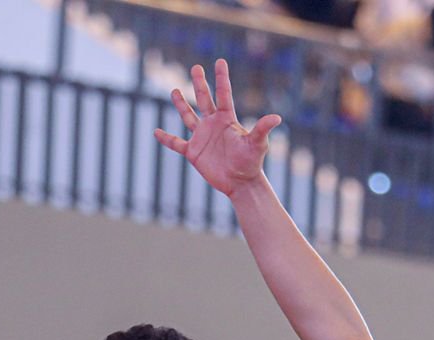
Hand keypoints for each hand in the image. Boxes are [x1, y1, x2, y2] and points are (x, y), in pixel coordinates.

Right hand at [153, 59, 280, 197]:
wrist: (240, 183)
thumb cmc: (251, 162)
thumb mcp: (257, 144)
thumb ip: (262, 129)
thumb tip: (277, 118)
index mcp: (227, 119)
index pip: (223, 94)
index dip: (221, 78)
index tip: (219, 61)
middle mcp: (213, 125)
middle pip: (204, 99)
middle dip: (200, 83)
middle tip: (196, 67)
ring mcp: (202, 137)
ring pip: (188, 116)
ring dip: (181, 104)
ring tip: (174, 90)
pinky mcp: (193, 152)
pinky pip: (176, 143)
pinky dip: (166, 139)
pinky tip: (156, 132)